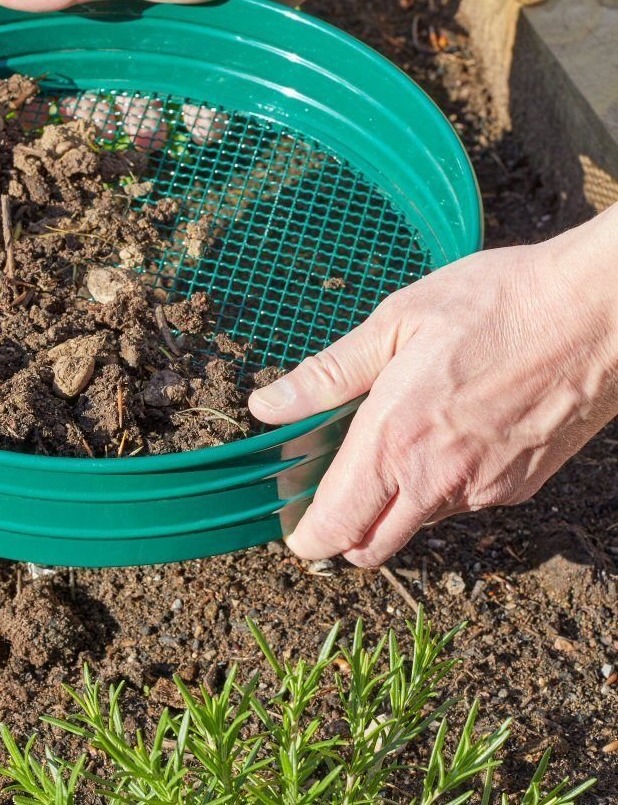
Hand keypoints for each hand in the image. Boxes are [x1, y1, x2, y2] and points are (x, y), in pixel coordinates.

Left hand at [249, 207, 617, 566]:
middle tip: (334, 487)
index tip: (295, 523)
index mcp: (394, 438)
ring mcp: (484, 489)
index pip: (335, 527)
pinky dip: (441, 487)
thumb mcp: (394, 322)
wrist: (598, 312)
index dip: (306, 537)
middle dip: (343, 533)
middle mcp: (437, 479)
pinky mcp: (520, 487)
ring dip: (394, 504)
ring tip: (397, 440)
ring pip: (418, 525)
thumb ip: (326, 375)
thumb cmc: (494, 304)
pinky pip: (464, 505)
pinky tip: (448, 434)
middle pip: (371, 547)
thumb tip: (266, 407)